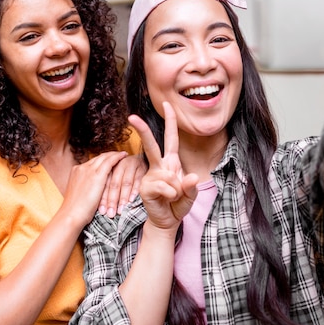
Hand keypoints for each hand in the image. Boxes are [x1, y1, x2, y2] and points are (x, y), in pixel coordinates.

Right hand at [58, 150, 127, 228]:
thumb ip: (85, 188)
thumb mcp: (79, 195)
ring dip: (114, 154)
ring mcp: (88, 170)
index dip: (101, 160)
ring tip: (123, 154)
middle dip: (109, 155)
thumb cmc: (75, 211)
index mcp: (76, 172)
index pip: (92, 163)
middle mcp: (81, 168)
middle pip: (98, 158)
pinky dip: (117, 157)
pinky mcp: (97, 175)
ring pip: (104, 157)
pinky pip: (109, 161)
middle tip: (119, 154)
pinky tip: (124, 156)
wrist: (71, 215)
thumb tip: (91, 190)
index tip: (109, 160)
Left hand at [99, 153, 145, 217]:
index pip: (106, 184)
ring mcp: (132, 165)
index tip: (102, 212)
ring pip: (126, 183)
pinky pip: (138, 180)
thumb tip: (103, 208)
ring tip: (121, 209)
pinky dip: (135, 190)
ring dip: (123, 197)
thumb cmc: (129, 172)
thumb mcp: (118, 176)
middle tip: (111, 214)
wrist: (145, 159)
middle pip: (114, 184)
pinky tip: (132, 200)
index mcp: (112, 166)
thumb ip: (110, 187)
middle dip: (112, 200)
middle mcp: (121, 165)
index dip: (103, 198)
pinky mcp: (143, 167)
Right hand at [127, 102, 198, 231]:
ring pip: (164, 173)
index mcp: (171, 162)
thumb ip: (192, 187)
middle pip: (152, 145)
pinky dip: (171, 195)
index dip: (171, 121)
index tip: (167, 103)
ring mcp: (151, 176)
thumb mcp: (191, 196)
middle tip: (132, 117)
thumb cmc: (179, 204)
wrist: (168, 221)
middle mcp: (160, 166)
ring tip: (175, 197)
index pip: (171, 138)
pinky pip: (164, 187)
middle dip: (143, 130)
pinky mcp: (145, 188)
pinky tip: (168, 200)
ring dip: (177, 189)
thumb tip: (191, 177)